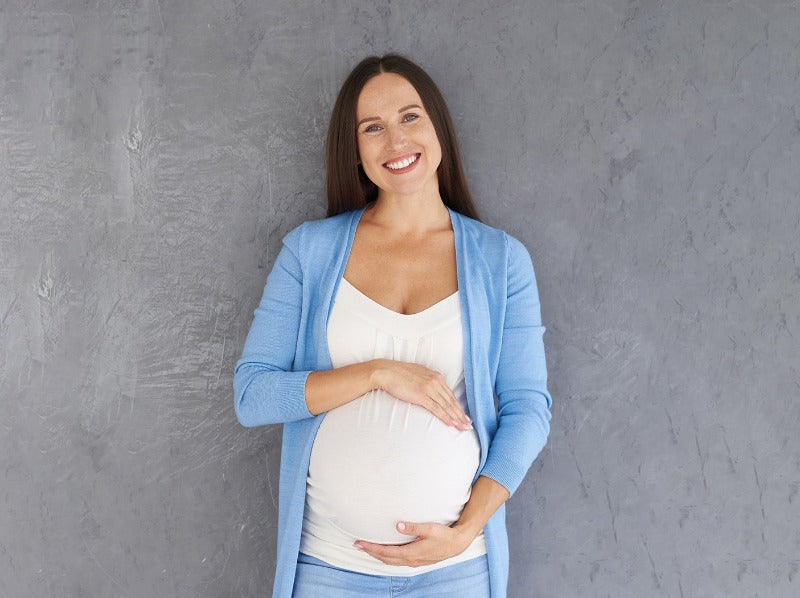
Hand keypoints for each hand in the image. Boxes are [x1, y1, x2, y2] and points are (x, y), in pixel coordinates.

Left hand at [353, 521, 472, 566]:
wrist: (457, 544)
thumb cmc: (444, 535)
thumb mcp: (430, 529)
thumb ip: (414, 527)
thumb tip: (398, 525)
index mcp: (411, 552)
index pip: (386, 551)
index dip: (372, 548)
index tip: (359, 543)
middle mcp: (410, 559)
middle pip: (385, 558)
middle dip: (370, 552)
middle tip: (357, 545)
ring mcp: (414, 561)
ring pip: (390, 561)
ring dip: (378, 555)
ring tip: (368, 548)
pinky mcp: (417, 560)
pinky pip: (397, 561)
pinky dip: (387, 557)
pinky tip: (385, 552)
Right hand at [371, 360, 472, 429]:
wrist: (386, 371)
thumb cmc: (399, 373)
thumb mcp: (418, 374)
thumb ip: (427, 381)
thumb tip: (432, 390)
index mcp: (436, 376)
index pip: (450, 394)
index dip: (458, 406)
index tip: (464, 415)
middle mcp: (436, 381)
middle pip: (451, 401)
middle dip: (461, 414)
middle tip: (469, 424)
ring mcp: (429, 388)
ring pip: (447, 406)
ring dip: (456, 418)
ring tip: (463, 427)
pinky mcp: (421, 395)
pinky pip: (437, 408)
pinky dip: (446, 416)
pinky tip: (452, 423)